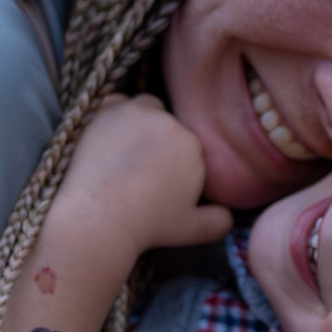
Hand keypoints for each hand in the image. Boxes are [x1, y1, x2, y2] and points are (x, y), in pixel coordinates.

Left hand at [55, 95, 233, 255]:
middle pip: (170, 123)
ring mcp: (137, 113)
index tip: (162, 177)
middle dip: (161, 141)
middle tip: (143, 166)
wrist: (102, 217)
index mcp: (194, 146)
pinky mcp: (107, 112)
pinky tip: (109, 137)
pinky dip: (114, 114)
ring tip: (128, 149)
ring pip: (147, 107)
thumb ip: (219, 221)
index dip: (177, 159)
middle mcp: (170, 122)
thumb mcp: (192, 230)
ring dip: (143, 121)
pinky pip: (115, 102)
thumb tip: (230, 217)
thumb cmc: (148, 225)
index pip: (190, 143)